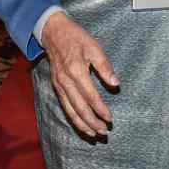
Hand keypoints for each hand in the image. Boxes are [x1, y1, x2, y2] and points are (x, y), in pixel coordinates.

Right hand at [42, 12, 118, 137]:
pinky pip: (65, 106)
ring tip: (94, 134)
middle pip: (80, 108)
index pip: (90, 96)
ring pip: (70, 111)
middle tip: (104, 132)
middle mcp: (66, 81)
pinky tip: (81, 124)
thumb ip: (105, 67)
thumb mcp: (94, 47)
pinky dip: (73, 118)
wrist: (53, 33)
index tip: (110, 118)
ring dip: (82, 124)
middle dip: (92, 122)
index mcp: (76, 71)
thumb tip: (116, 84)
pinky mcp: (56, 87)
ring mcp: (59, 85)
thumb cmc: (76, 38)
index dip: (100, 109)